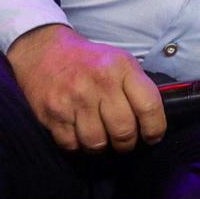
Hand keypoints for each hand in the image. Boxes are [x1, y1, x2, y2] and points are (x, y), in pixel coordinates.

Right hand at [6, 23, 165, 152]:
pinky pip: (72, 145)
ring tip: (103, 137)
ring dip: (102, 146)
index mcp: (121, 67)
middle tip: (125, 141)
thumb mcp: (120, 61)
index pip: (149, 105)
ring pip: (97, 143)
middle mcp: (99, 83)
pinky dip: (79, 145)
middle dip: (127, 143)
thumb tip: (155, 120)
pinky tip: (81, 134)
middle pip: (123, 130)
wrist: (44, 52)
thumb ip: (137, 87)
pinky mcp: (52, 113)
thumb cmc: (90, 61)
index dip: (155, 128)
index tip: (153, 137)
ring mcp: (73, 99)